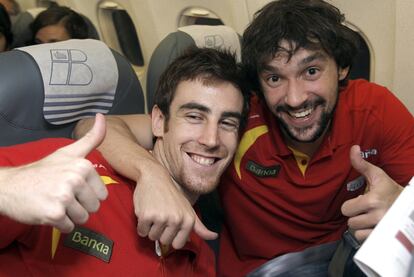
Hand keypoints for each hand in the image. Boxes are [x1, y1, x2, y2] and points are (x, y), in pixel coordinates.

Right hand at [0, 114, 107, 231]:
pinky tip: (49, 211)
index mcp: (83, 166)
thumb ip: (91, 138)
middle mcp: (75, 180)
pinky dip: (60, 224)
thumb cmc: (43, 170)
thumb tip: (101, 116)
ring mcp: (64, 197)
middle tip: (62, 196)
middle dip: (80, 206)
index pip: (102, 194)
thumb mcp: (69, 152)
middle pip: (94, 207)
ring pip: (83, 218)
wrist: (11, 186)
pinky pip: (69, 227)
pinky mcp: (54, 213)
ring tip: (56, 203)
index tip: (72, 187)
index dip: (88, 194)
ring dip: (70, 216)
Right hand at [134, 161, 217, 248]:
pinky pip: (141, 231)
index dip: (171, 237)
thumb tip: (214, 237)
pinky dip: (141, 224)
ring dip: (150, 227)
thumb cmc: (172, 196)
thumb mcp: (189, 210)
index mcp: (188, 220)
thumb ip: (200, 227)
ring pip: (152, 237)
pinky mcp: (147, 215)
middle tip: (161, 215)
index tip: (170, 225)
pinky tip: (146, 211)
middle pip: (164, 241)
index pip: (178, 244)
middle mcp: (177, 220)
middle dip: (160, 231)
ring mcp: (162, 218)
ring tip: (154, 211)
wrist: (155, 177)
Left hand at [341, 145, 402, 240]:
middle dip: (356, 216)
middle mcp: (378, 215)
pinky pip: (365, 240)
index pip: (345, 209)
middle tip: (366, 211)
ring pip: (357, 232)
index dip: (350, 205)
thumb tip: (353, 148)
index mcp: (373, 200)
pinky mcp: (385, 238)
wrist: (410, 206)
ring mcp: (382, 228)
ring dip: (361, 226)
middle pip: (350, 222)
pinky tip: (374, 227)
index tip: (360, 202)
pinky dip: (367, 235)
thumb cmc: (391, 190)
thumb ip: (361, 164)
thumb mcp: (377, 175)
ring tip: (370, 219)